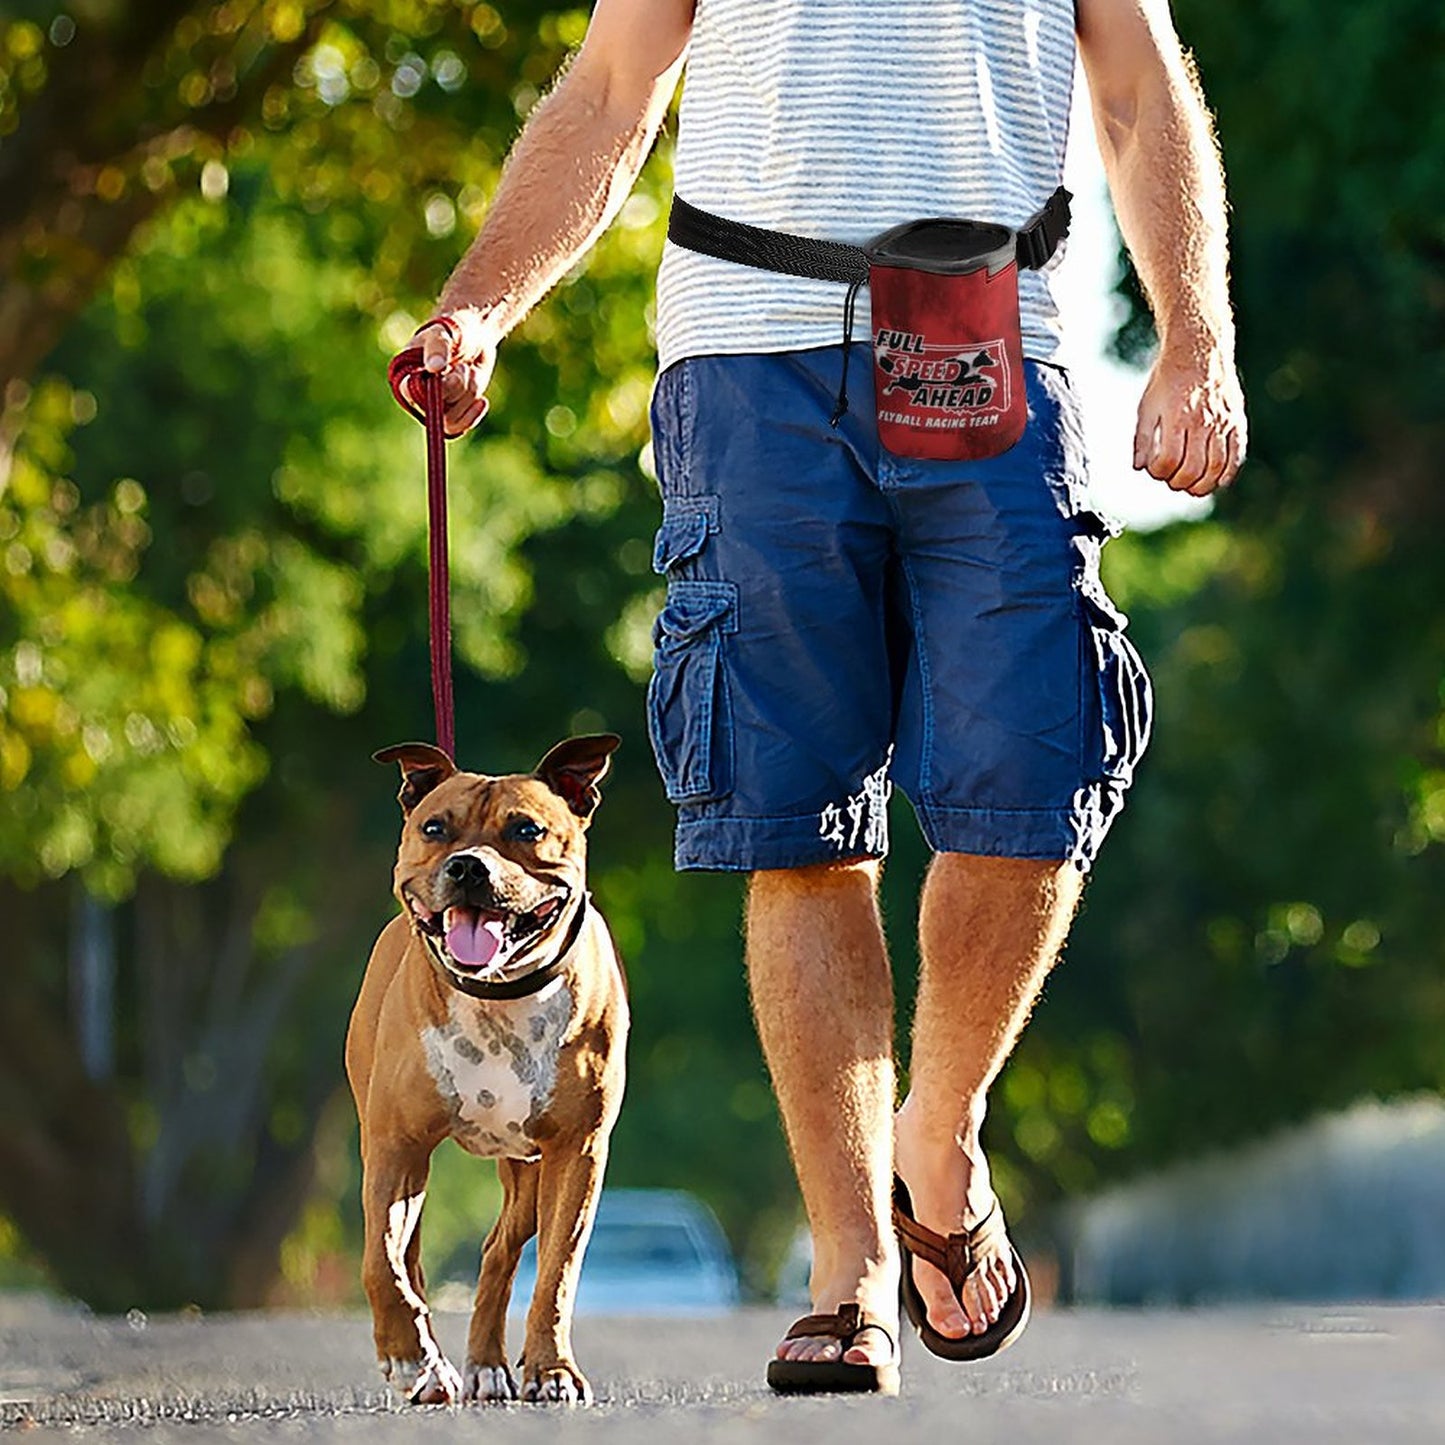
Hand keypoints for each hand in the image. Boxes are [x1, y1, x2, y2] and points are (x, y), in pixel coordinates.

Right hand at [400, 309, 497, 436]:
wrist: (474, 336)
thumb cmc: (454, 330)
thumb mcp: (445, 333)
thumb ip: (438, 347)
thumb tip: (434, 368)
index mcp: (405, 374)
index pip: (409, 392)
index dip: (430, 388)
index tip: (446, 370)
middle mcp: (416, 394)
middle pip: (435, 407)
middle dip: (456, 385)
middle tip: (463, 366)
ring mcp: (435, 405)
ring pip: (450, 419)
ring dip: (467, 395)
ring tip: (469, 371)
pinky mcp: (453, 412)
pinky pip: (460, 427)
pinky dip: (473, 414)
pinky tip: (482, 400)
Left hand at [1133, 346, 1247, 495]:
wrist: (1199, 350)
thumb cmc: (1168, 379)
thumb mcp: (1146, 406)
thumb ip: (1141, 439)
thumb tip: (1139, 467)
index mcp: (1176, 418)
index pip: (1167, 462)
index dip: (1158, 473)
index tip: (1155, 469)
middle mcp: (1202, 422)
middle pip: (1192, 470)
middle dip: (1179, 483)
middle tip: (1172, 481)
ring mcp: (1223, 422)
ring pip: (1216, 467)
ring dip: (1202, 485)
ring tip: (1192, 486)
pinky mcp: (1237, 421)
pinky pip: (1236, 455)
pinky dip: (1227, 473)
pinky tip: (1217, 480)